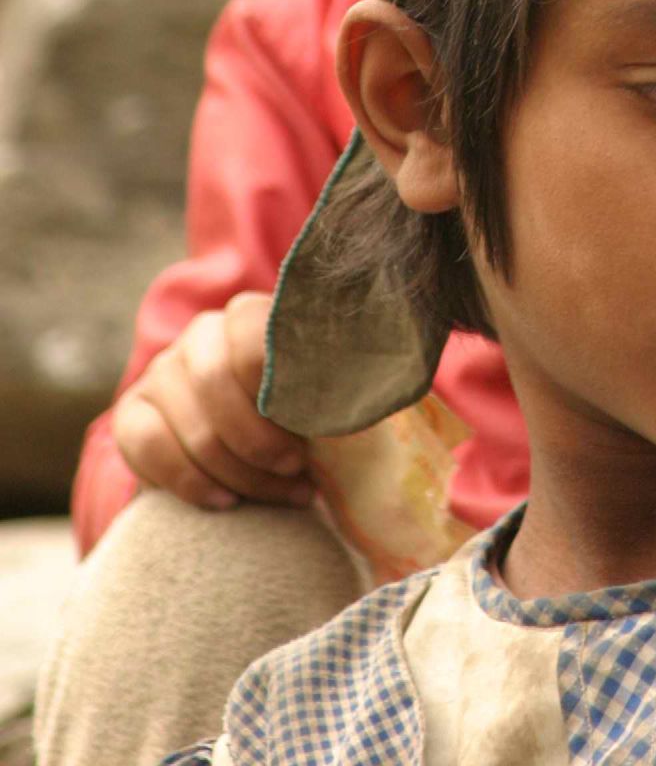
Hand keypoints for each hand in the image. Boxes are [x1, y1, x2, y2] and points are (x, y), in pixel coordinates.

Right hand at [112, 291, 313, 510]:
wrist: (249, 451)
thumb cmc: (301, 417)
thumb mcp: (321, 395)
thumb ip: (333, 385)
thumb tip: (360, 393)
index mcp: (250, 315)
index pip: (252, 333)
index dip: (278, 384)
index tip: (311, 428)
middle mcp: (202, 334)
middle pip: (215, 381)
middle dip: (260, 439)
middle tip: (297, 469)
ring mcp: (162, 371)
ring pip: (192, 424)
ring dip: (239, 472)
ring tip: (280, 494)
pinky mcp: (132, 413)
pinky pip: (149, 447)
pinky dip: (191, 482)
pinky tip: (226, 502)